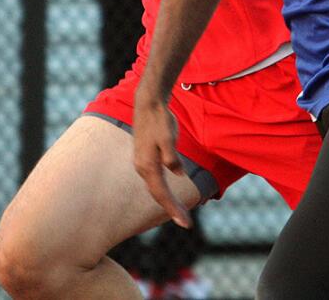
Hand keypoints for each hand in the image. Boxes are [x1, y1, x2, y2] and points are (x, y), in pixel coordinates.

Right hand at [131, 96, 192, 227]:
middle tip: (186, 223)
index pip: (162, 194)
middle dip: (172, 210)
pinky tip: (170, 195)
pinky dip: (164, 191)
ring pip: (155, 188)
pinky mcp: (146, 159)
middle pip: (158, 195)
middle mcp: (142, 168)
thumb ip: (172, 157)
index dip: (174, 209)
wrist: (149, 105)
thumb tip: (178, 173)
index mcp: (147, 165)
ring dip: (167, 202)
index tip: (186, 224)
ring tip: (180, 213)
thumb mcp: (169, 137)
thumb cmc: (160, 120)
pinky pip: (155, 181)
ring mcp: (142, 163)